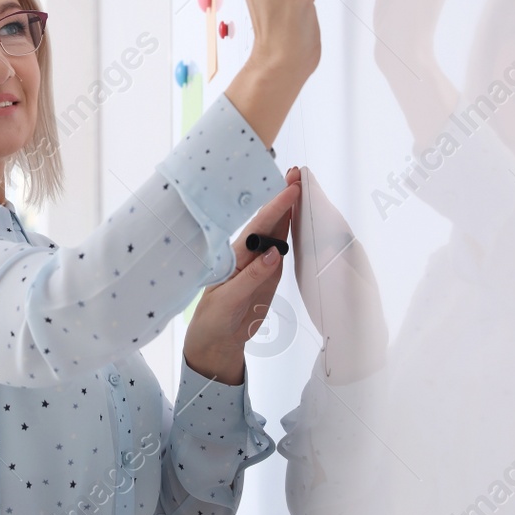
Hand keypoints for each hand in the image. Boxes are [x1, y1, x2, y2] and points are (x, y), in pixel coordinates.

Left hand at [184, 167, 301, 384]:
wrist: (217, 341)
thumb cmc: (214, 318)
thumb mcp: (229, 300)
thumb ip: (252, 277)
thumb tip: (275, 254)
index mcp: (235, 257)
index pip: (258, 227)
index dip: (276, 207)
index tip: (291, 190)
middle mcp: (248, 254)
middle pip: (268, 221)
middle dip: (283, 197)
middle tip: (299, 174)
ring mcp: (260, 262)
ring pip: (277, 231)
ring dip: (288, 209)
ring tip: (300, 187)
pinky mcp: (269, 274)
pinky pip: (283, 248)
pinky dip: (290, 230)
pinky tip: (297, 215)